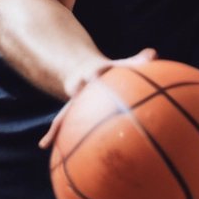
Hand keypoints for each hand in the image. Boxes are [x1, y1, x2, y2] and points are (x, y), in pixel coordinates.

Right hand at [39, 47, 155, 148]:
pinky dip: (54, 134)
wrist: (83, 70)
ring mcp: (73, 99)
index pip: (95, 74)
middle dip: (74, 99)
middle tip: (71, 105)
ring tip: (45, 142)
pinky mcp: (69, 111)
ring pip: (64, 113)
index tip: (95, 77)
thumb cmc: (110, 72)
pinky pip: (62, 123)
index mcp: (94, 74)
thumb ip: (137, 61)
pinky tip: (44, 145)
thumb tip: (153, 52)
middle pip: (75, 93)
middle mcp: (80, 86)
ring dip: (57, 126)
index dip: (95, 75)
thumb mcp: (121, 65)